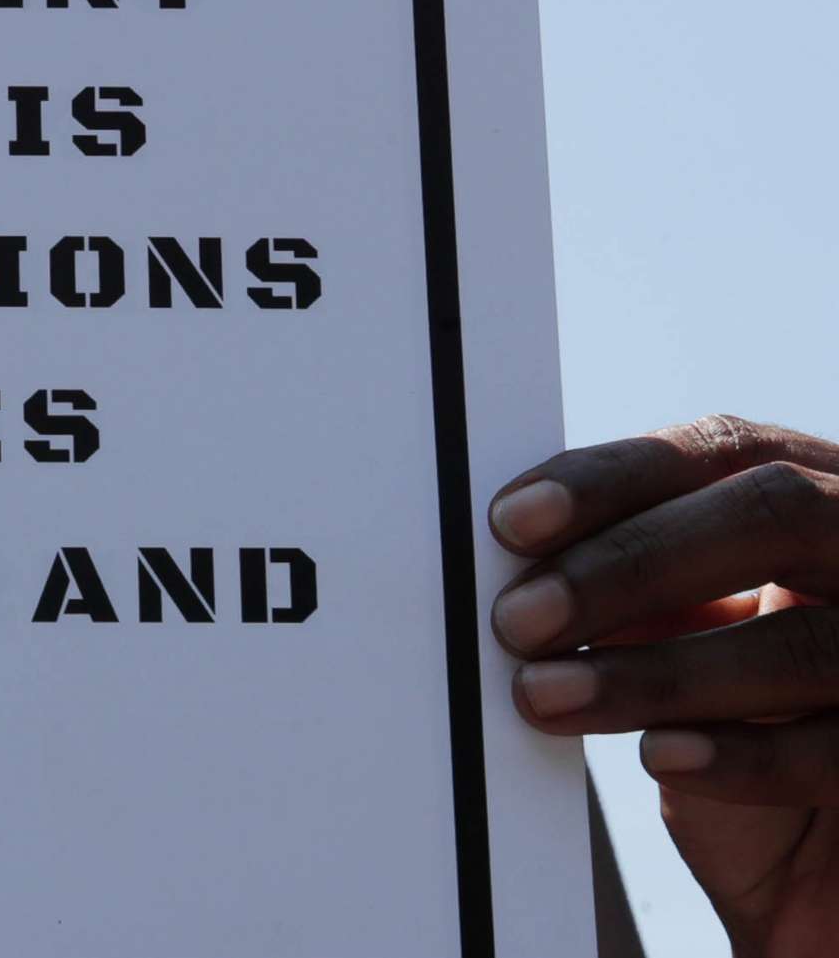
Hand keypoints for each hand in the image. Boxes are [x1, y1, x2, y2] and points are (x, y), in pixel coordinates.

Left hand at [489, 417, 838, 957]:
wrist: (820, 868)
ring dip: (659, 671)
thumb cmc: (743, 726)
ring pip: (802, 641)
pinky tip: (660, 756)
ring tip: (547, 696)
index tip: (511, 522)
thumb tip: (519, 565)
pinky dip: (741, 756)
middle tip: (519, 619)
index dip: (614, 477)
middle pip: (776, 513)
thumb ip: (633, 588)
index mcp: (825, 498)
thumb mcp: (688, 635)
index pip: (727, 450)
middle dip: (632, 562)